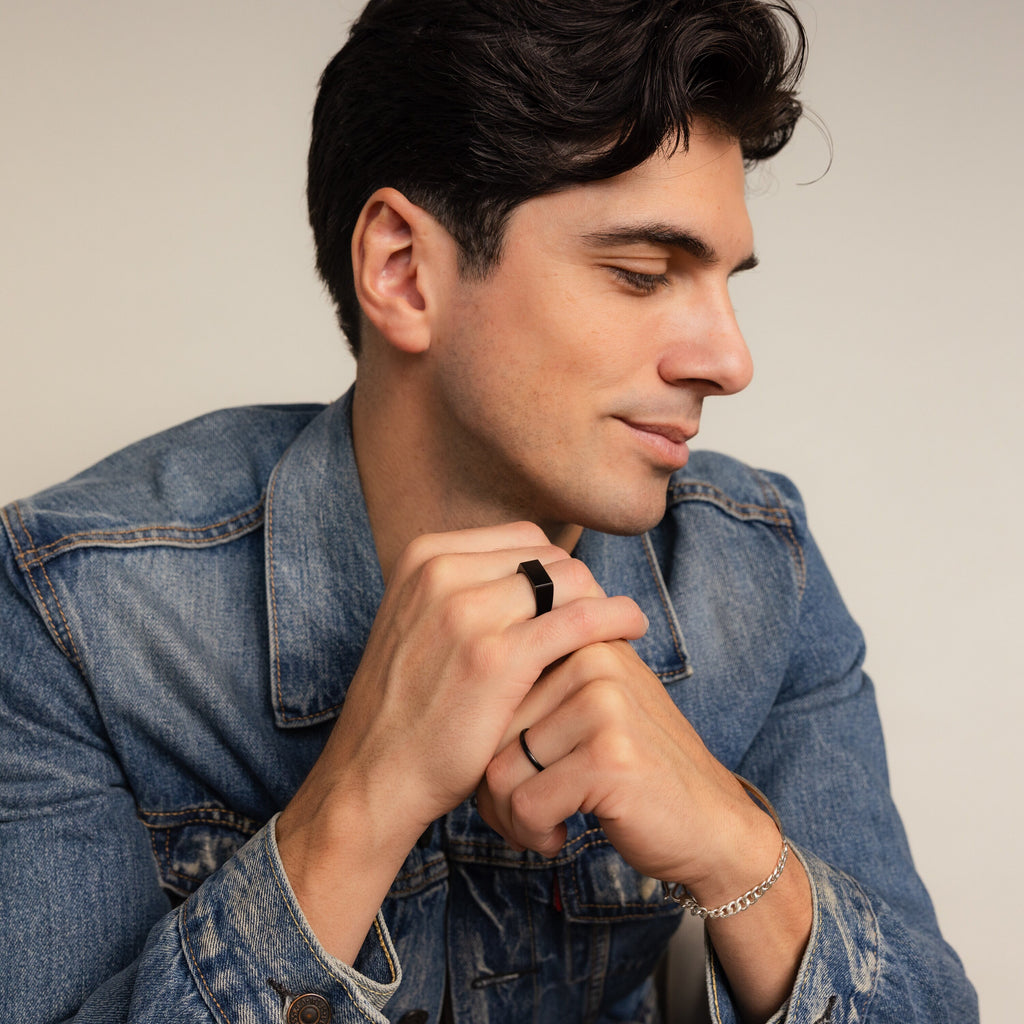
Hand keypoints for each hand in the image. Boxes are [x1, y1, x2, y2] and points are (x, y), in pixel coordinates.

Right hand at [275, 522, 648, 961]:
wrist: (375, 774)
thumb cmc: (406, 706)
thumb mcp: (418, 623)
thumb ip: (464, 590)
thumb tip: (532, 572)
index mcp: (424, 556)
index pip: (521, 539)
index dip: (555, 569)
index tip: (573, 599)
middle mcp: (441, 573)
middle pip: (547, 556)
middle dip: (579, 585)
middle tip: (601, 618)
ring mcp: (468, 613)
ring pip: (569, 580)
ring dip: (600, 600)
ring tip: (619, 627)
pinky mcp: (499, 658)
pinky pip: (580, 618)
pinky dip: (615, 617)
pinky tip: (632, 629)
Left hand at [477, 637, 811, 1022]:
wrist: (710, 823)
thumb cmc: (633, 769)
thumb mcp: (589, 707)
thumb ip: (536, 683)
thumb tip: (458, 682)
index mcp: (580, 639)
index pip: (490, 689)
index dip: (488, 743)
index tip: (519, 771)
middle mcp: (592, 659)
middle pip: (487, 730)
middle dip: (495, 787)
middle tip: (529, 810)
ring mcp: (603, 703)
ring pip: (498, 770)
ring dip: (512, 816)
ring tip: (548, 821)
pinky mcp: (609, 755)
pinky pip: (526, 803)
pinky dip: (534, 833)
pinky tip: (562, 834)